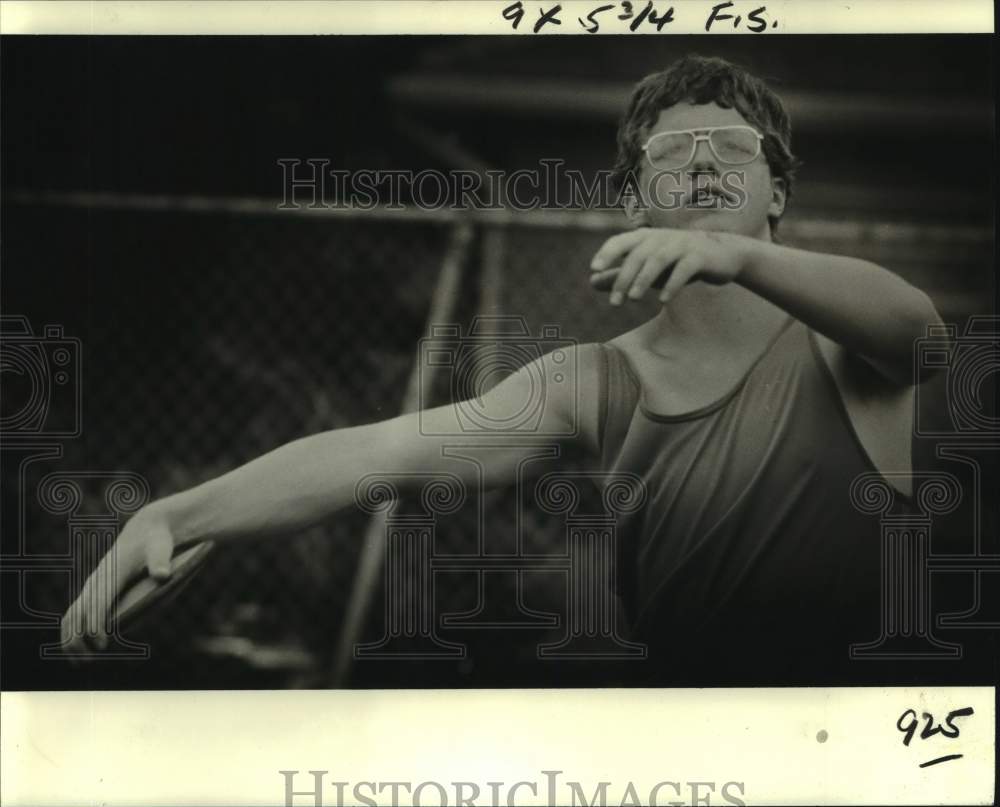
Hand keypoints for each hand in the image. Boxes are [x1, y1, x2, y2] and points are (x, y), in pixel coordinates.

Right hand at [60, 504, 175, 652]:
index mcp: (112, 572)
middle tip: (89, 661)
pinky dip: (72, 630)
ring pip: (73, 614)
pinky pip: (76, 611)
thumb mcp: (162, 547)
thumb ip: (161, 560)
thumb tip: (163, 575)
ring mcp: (93, 584)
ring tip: (80, 662)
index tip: (102, 645)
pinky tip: (78, 647)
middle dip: (80, 638)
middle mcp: (98, 579)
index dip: (97, 624)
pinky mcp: (95, 589)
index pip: (99, 602)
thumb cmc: (157, 540)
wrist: (147, 529)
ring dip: (71, 638)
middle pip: (80, 612)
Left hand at [589, 227, 749, 304]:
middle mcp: (662, 238)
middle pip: (638, 255)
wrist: (724, 256)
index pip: (621, 241)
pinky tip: (663, 300)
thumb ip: (620, 274)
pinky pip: (684, 269)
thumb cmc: (677, 262)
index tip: (594, 268)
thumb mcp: (647, 269)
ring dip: (644, 279)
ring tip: (634, 299)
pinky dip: (672, 284)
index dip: (607, 252)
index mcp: (646, 237)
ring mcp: (682, 245)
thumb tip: (590, 282)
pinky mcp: (700, 257)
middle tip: (615, 302)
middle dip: (624, 278)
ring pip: (658, 259)